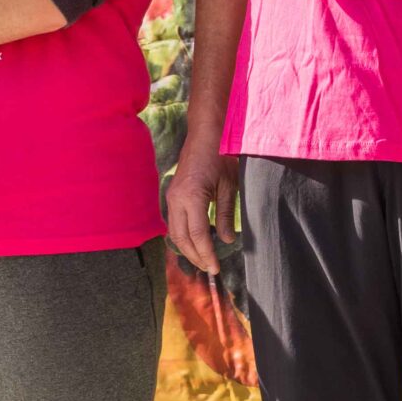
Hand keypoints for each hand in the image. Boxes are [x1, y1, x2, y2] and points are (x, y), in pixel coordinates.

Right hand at [165, 139, 241, 274]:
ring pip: (175, 232)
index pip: (197, 235)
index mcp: (191, 197)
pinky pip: (175, 222)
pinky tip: (196, 242)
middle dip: (195, 256)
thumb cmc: (221, 155)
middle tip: (211, 269)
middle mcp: (176, 199)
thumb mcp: (229, 186)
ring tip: (203, 260)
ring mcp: (172, 196)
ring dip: (188, 248)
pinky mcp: (173, 194)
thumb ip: (225, 215)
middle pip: (182, 238)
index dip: (206, 254)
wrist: (207, 131)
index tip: (216, 268)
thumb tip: (226, 240)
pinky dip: (184, 235)